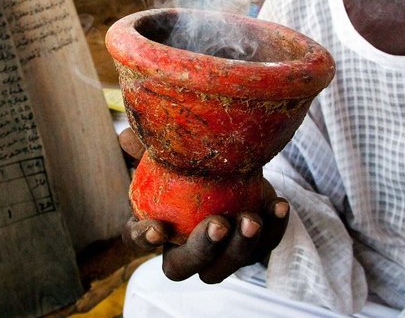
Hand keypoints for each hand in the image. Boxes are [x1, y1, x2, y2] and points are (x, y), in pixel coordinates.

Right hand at [119, 128, 289, 283]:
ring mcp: (220, 254)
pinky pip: (265, 247)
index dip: (143, 238)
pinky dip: (274, 228)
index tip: (157, 229)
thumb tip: (126, 137)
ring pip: (226, 266)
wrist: (233, 164)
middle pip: (183, 267)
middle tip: (217, 225)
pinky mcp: (253, 247)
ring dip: (240, 246)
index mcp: (155, 226)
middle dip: (201, 250)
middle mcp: (184, 249)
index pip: (138, 240)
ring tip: (251, 219)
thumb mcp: (169, 150)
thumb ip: (147, 145)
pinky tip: (278, 205)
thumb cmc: (189, 160)